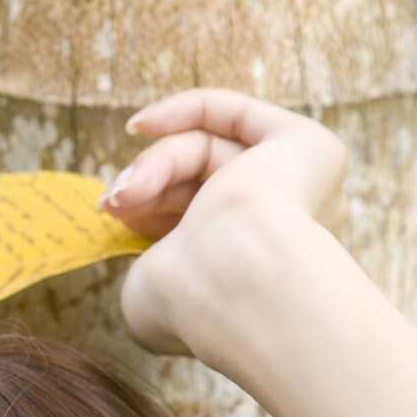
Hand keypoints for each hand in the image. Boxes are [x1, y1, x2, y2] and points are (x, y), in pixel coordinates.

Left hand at [100, 88, 349, 361]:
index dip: (149, 212)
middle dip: (148, 185)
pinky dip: (185, 110)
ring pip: (208, 150)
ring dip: (156, 164)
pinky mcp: (305, 147)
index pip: (200, 223)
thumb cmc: (193, 307)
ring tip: (128, 192)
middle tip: (113, 201)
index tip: (111, 208)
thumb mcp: (153, 298)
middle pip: (201, 182)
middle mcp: (285, 228)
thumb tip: (154, 269)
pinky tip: (141, 126)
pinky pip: (234, 112)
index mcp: (255, 268)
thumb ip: (155, 278)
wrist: (235, 285)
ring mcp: (299, 187)